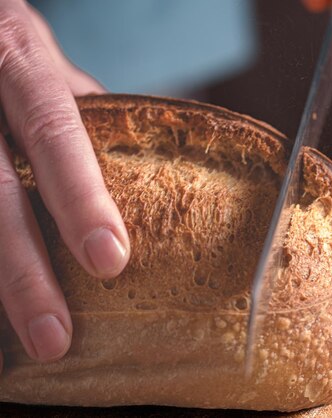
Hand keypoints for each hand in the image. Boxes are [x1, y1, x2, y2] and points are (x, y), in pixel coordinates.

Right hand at [0, 0, 129, 371]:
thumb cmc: (17, 61)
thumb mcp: (53, 72)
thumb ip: (90, 118)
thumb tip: (154, 174)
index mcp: (21, 66)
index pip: (55, 130)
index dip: (79, 197)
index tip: (111, 260)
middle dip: (23, 272)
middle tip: (54, 337)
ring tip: (17, 351)